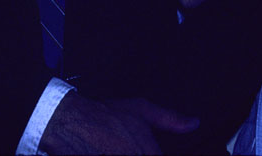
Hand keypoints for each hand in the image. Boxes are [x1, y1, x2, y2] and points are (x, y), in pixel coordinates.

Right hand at [40, 91, 198, 154]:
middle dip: (140, 154)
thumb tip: (193, 123)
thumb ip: (170, 119)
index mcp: (148, 153)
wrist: (67, 122)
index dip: (155, 154)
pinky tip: (107, 152)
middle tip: (126, 147)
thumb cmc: (102, 116)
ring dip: (123, 154)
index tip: (149, 151)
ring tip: (113, 148)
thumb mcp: (141, 110)